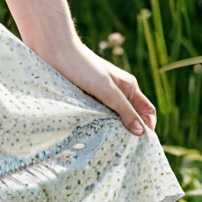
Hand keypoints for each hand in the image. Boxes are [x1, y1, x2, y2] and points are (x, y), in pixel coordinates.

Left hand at [32, 37, 156, 136]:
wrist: (53, 50)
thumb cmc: (83, 66)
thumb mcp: (107, 89)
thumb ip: (125, 110)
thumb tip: (142, 133)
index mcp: (128, 87)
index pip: (147, 112)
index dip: (148, 127)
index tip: (141, 144)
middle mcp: (117, 92)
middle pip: (130, 118)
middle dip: (129, 133)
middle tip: (124, 151)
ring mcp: (101, 97)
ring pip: (112, 120)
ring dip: (111, 131)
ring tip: (107, 146)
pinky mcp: (85, 100)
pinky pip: (96, 117)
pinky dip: (97, 126)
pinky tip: (92, 136)